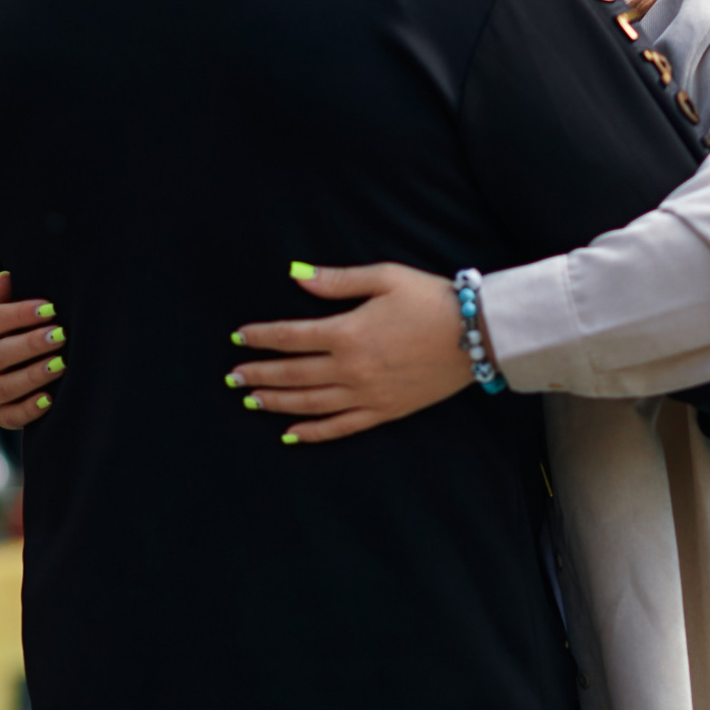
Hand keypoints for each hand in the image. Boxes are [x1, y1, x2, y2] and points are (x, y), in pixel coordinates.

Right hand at [0, 271, 65, 429]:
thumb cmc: (5, 333)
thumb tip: (6, 277)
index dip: (19, 314)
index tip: (50, 307)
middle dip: (31, 344)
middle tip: (61, 335)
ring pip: (6, 386)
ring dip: (34, 375)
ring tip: (61, 364)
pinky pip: (12, 415)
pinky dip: (30, 409)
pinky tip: (50, 398)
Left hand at [230, 263, 477, 443]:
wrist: (477, 334)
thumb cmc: (431, 299)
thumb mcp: (385, 277)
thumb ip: (337, 281)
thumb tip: (296, 276)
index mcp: (348, 332)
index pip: (291, 336)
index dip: (262, 337)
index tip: (238, 337)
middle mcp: (352, 369)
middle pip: (294, 373)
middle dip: (260, 373)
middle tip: (233, 377)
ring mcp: (367, 394)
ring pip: (310, 403)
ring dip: (276, 402)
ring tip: (251, 400)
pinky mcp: (385, 410)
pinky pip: (341, 427)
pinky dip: (313, 432)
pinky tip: (290, 432)